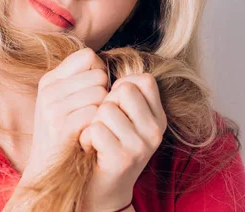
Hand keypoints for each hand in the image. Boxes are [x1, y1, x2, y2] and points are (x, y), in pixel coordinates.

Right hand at [21, 48, 109, 184]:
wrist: (47, 170)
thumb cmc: (64, 134)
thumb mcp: (64, 102)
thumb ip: (80, 80)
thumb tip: (103, 64)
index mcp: (50, 80)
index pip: (88, 56)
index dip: (99, 71)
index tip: (96, 90)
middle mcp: (49, 90)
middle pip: (98, 74)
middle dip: (105, 92)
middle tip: (96, 112)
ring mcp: (52, 107)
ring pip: (99, 93)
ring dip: (103, 110)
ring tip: (93, 124)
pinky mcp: (60, 126)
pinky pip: (94, 113)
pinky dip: (98, 124)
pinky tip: (90, 135)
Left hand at [79, 73, 166, 211]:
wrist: (98, 189)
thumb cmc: (103, 144)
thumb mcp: (118, 116)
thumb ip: (118, 90)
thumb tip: (94, 56)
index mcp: (157, 116)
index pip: (143, 79)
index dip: (120, 87)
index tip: (113, 105)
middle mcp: (156, 130)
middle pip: (123, 90)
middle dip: (104, 103)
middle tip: (103, 125)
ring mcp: (142, 145)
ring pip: (106, 109)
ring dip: (93, 122)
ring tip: (97, 139)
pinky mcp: (124, 158)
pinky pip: (96, 129)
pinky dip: (87, 138)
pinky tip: (92, 150)